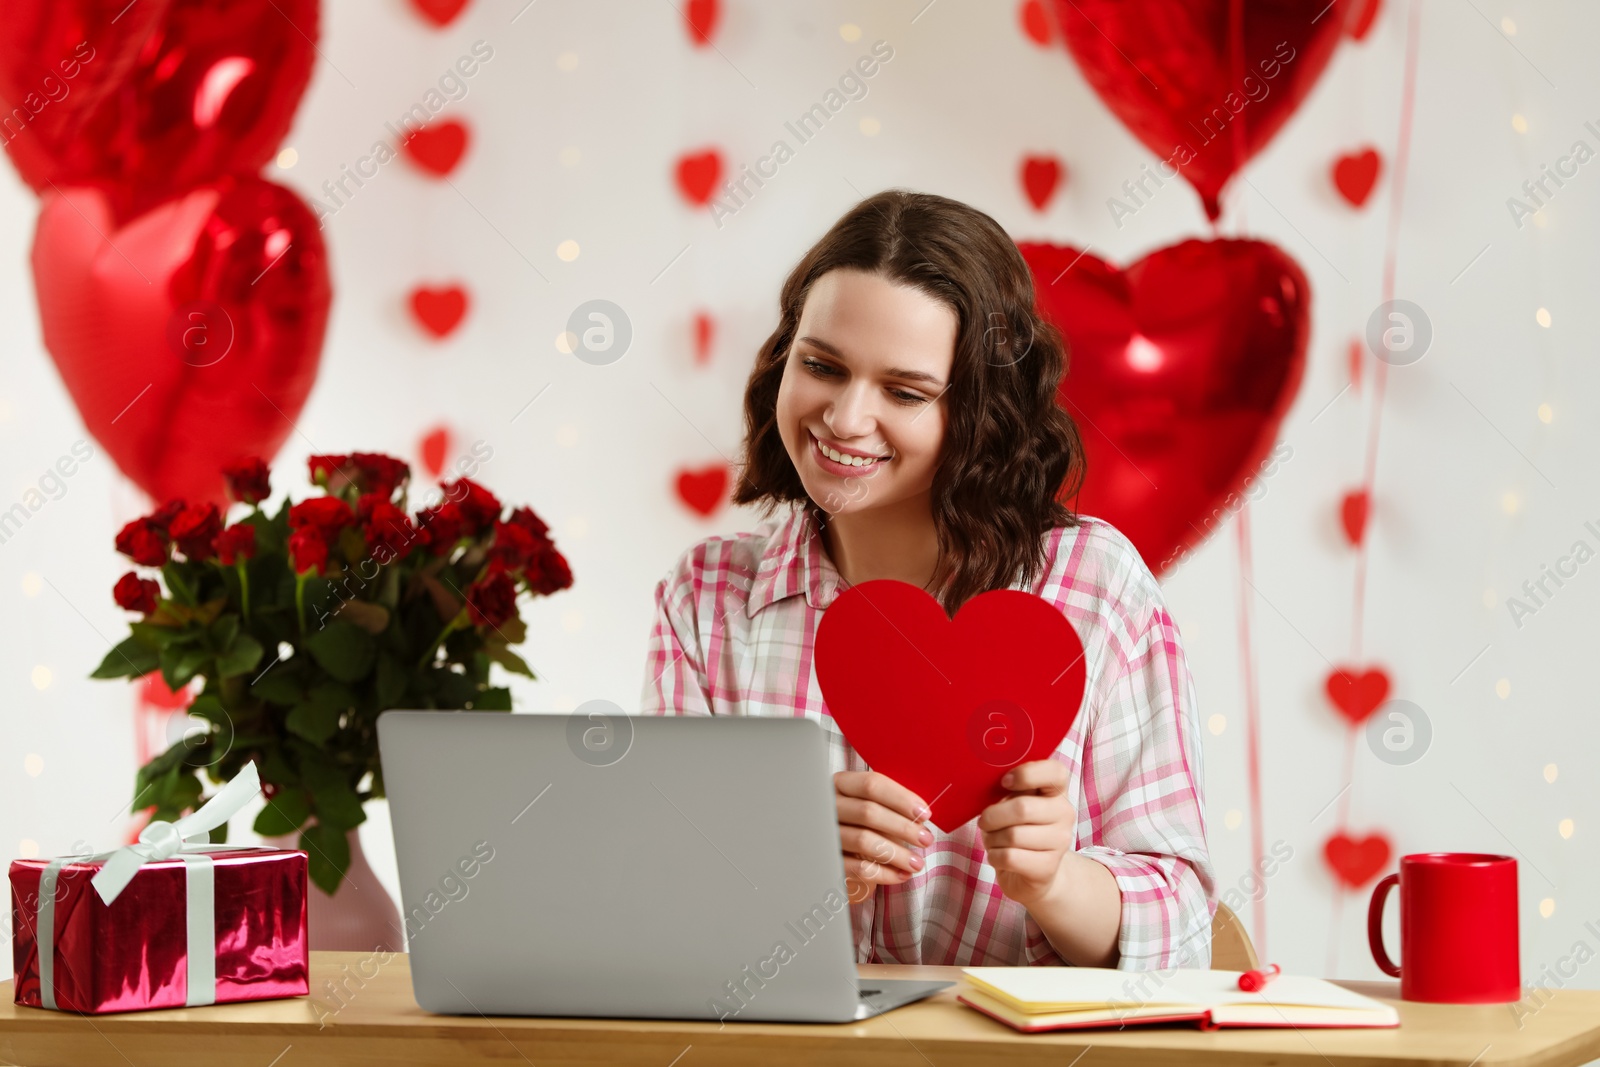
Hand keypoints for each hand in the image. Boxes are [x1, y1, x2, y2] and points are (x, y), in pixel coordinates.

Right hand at [833, 770, 934, 902]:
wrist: (842, 855)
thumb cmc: (865, 827)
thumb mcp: (876, 810)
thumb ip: (893, 808)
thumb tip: (920, 819)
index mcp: (841, 784)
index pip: (871, 785)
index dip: (901, 798)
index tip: (925, 813)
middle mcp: (829, 806)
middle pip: (867, 812)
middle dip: (903, 827)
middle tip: (926, 839)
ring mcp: (826, 834)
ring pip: (863, 840)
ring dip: (897, 853)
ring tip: (917, 863)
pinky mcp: (829, 860)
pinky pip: (858, 867)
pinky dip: (884, 873)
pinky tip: (901, 875)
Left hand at [977, 758, 1075, 907]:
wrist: (1033, 873)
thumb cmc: (1017, 829)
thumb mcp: (1013, 803)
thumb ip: (1009, 789)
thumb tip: (986, 779)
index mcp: (1056, 791)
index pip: (1055, 771)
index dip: (1026, 774)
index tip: (1004, 782)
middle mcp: (1065, 814)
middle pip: (1022, 808)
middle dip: (993, 816)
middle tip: (985, 821)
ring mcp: (1060, 842)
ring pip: (1013, 835)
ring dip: (992, 838)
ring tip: (994, 840)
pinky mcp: (1048, 867)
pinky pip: (1010, 857)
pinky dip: (994, 856)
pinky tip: (998, 856)